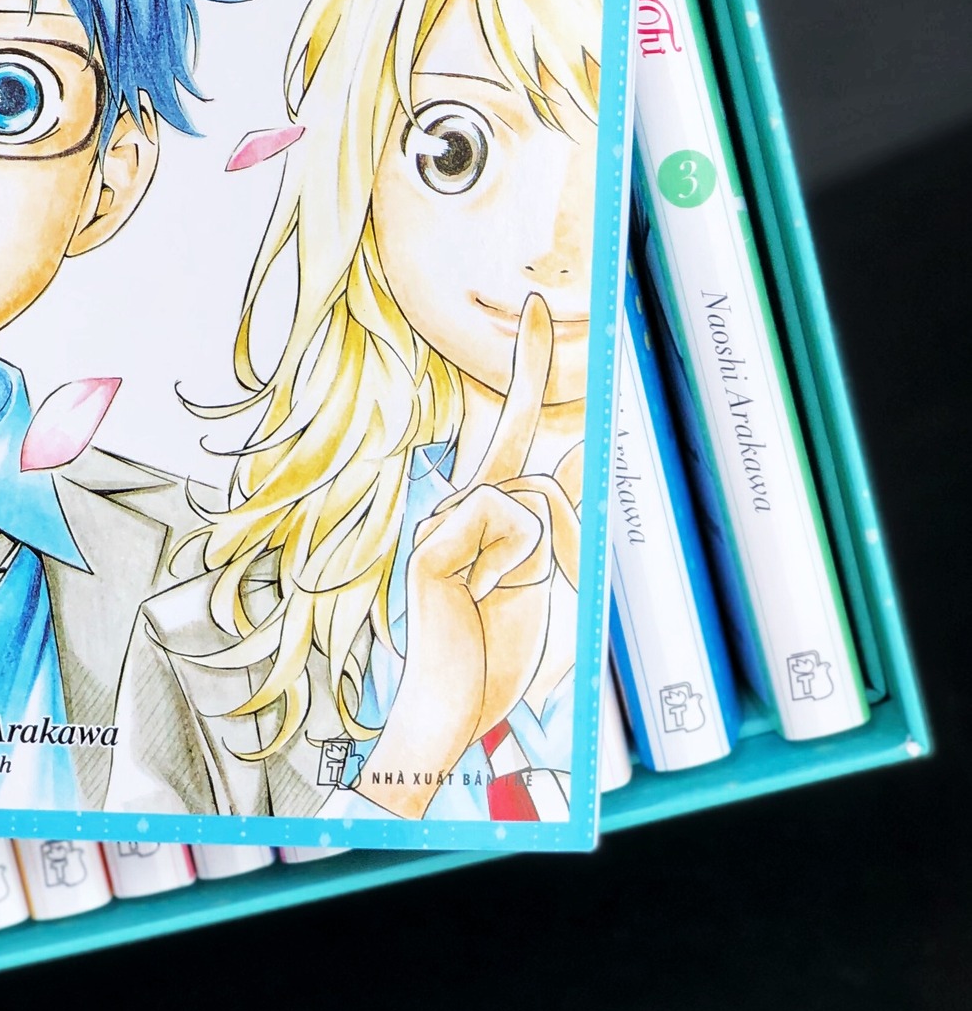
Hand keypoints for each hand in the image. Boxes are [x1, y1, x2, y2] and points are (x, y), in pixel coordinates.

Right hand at [354, 294, 564, 817]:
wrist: (451, 706)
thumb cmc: (492, 652)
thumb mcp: (542, 581)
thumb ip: (555, 521)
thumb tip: (578, 453)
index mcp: (489, 508)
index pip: (512, 426)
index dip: (525, 365)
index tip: (537, 305)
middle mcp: (463, 503)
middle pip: (545, 478)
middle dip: (563, 539)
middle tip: (520, 568)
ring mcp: (443, 518)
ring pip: (536, 501)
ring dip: (540, 561)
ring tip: (497, 605)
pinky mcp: (432, 540)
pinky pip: (510, 521)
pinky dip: (515, 566)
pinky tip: (478, 596)